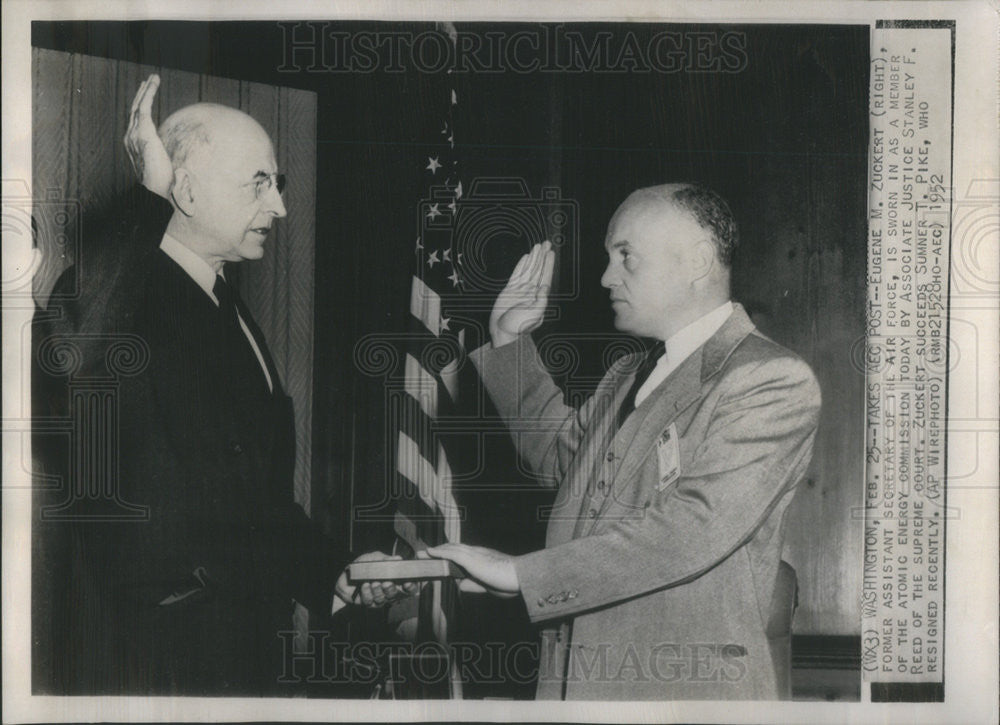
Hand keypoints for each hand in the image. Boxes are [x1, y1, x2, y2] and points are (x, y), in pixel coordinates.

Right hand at [124, 74, 172, 198]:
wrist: (158, 190)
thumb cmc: (164, 184)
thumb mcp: (165, 167)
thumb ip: (168, 158)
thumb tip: (183, 160)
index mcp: (135, 146)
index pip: (136, 122)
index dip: (140, 108)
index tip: (146, 97)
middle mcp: (130, 138)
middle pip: (134, 110)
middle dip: (141, 94)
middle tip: (148, 82)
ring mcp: (134, 135)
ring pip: (138, 105)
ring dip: (146, 90)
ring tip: (153, 78)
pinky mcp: (143, 133)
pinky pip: (144, 106)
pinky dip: (149, 93)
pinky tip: (154, 83)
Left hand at [335, 552, 418, 608]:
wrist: (346, 575)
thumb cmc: (363, 566)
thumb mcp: (374, 558)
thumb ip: (386, 559)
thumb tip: (398, 559)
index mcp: (395, 579)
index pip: (409, 587)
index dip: (411, 587)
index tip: (407, 583)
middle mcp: (389, 590)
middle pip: (396, 594)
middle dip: (391, 588)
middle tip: (386, 582)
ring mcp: (379, 598)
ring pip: (383, 598)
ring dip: (378, 590)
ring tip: (373, 582)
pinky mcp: (368, 603)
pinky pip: (370, 601)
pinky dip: (367, 592)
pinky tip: (364, 585)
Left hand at [424, 544, 519, 597]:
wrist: (518, 576)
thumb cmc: (508, 582)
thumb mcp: (486, 585)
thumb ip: (473, 584)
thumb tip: (459, 585)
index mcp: (481, 557)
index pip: (462, 553)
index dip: (449, 553)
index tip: (439, 556)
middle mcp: (476, 552)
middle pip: (453, 548)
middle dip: (439, 550)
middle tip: (425, 553)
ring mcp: (473, 554)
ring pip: (450, 548)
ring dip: (435, 550)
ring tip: (422, 553)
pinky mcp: (471, 559)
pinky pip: (452, 553)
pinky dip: (440, 552)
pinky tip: (430, 552)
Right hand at [489, 241, 554, 347]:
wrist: (502, 332)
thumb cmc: (519, 327)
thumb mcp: (535, 315)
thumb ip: (541, 301)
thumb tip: (545, 286)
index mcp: (538, 297)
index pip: (545, 276)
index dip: (548, 264)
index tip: (550, 253)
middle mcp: (531, 292)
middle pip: (538, 270)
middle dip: (542, 257)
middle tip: (546, 243)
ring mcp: (520, 290)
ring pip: (528, 270)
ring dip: (533, 258)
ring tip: (537, 246)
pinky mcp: (509, 290)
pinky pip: (517, 274)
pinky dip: (521, 265)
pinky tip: (526, 257)